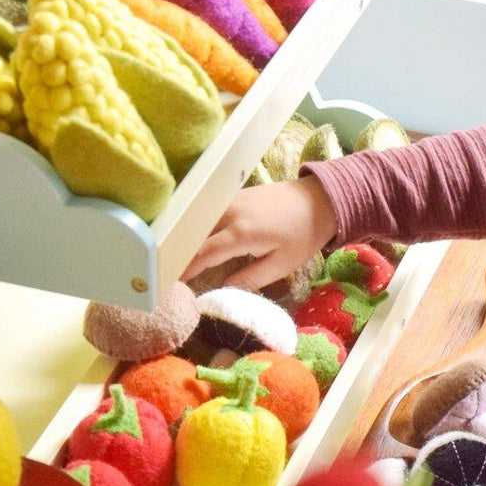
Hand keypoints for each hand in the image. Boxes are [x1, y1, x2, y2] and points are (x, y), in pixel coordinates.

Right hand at [181, 177, 337, 291]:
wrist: (320, 199)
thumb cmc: (304, 234)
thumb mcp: (282, 265)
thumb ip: (250, 279)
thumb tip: (222, 291)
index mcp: (241, 233)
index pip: (202, 254)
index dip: (184, 270)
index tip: (170, 284)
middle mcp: (230, 213)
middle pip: (193, 235)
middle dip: (178, 254)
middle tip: (165, 273)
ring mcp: (230, 200)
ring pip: (198, 221)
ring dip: (185, 239)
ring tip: (173, 259)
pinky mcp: (234, 194)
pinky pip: (208, 212)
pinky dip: (197, 226)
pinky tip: (191, 239)